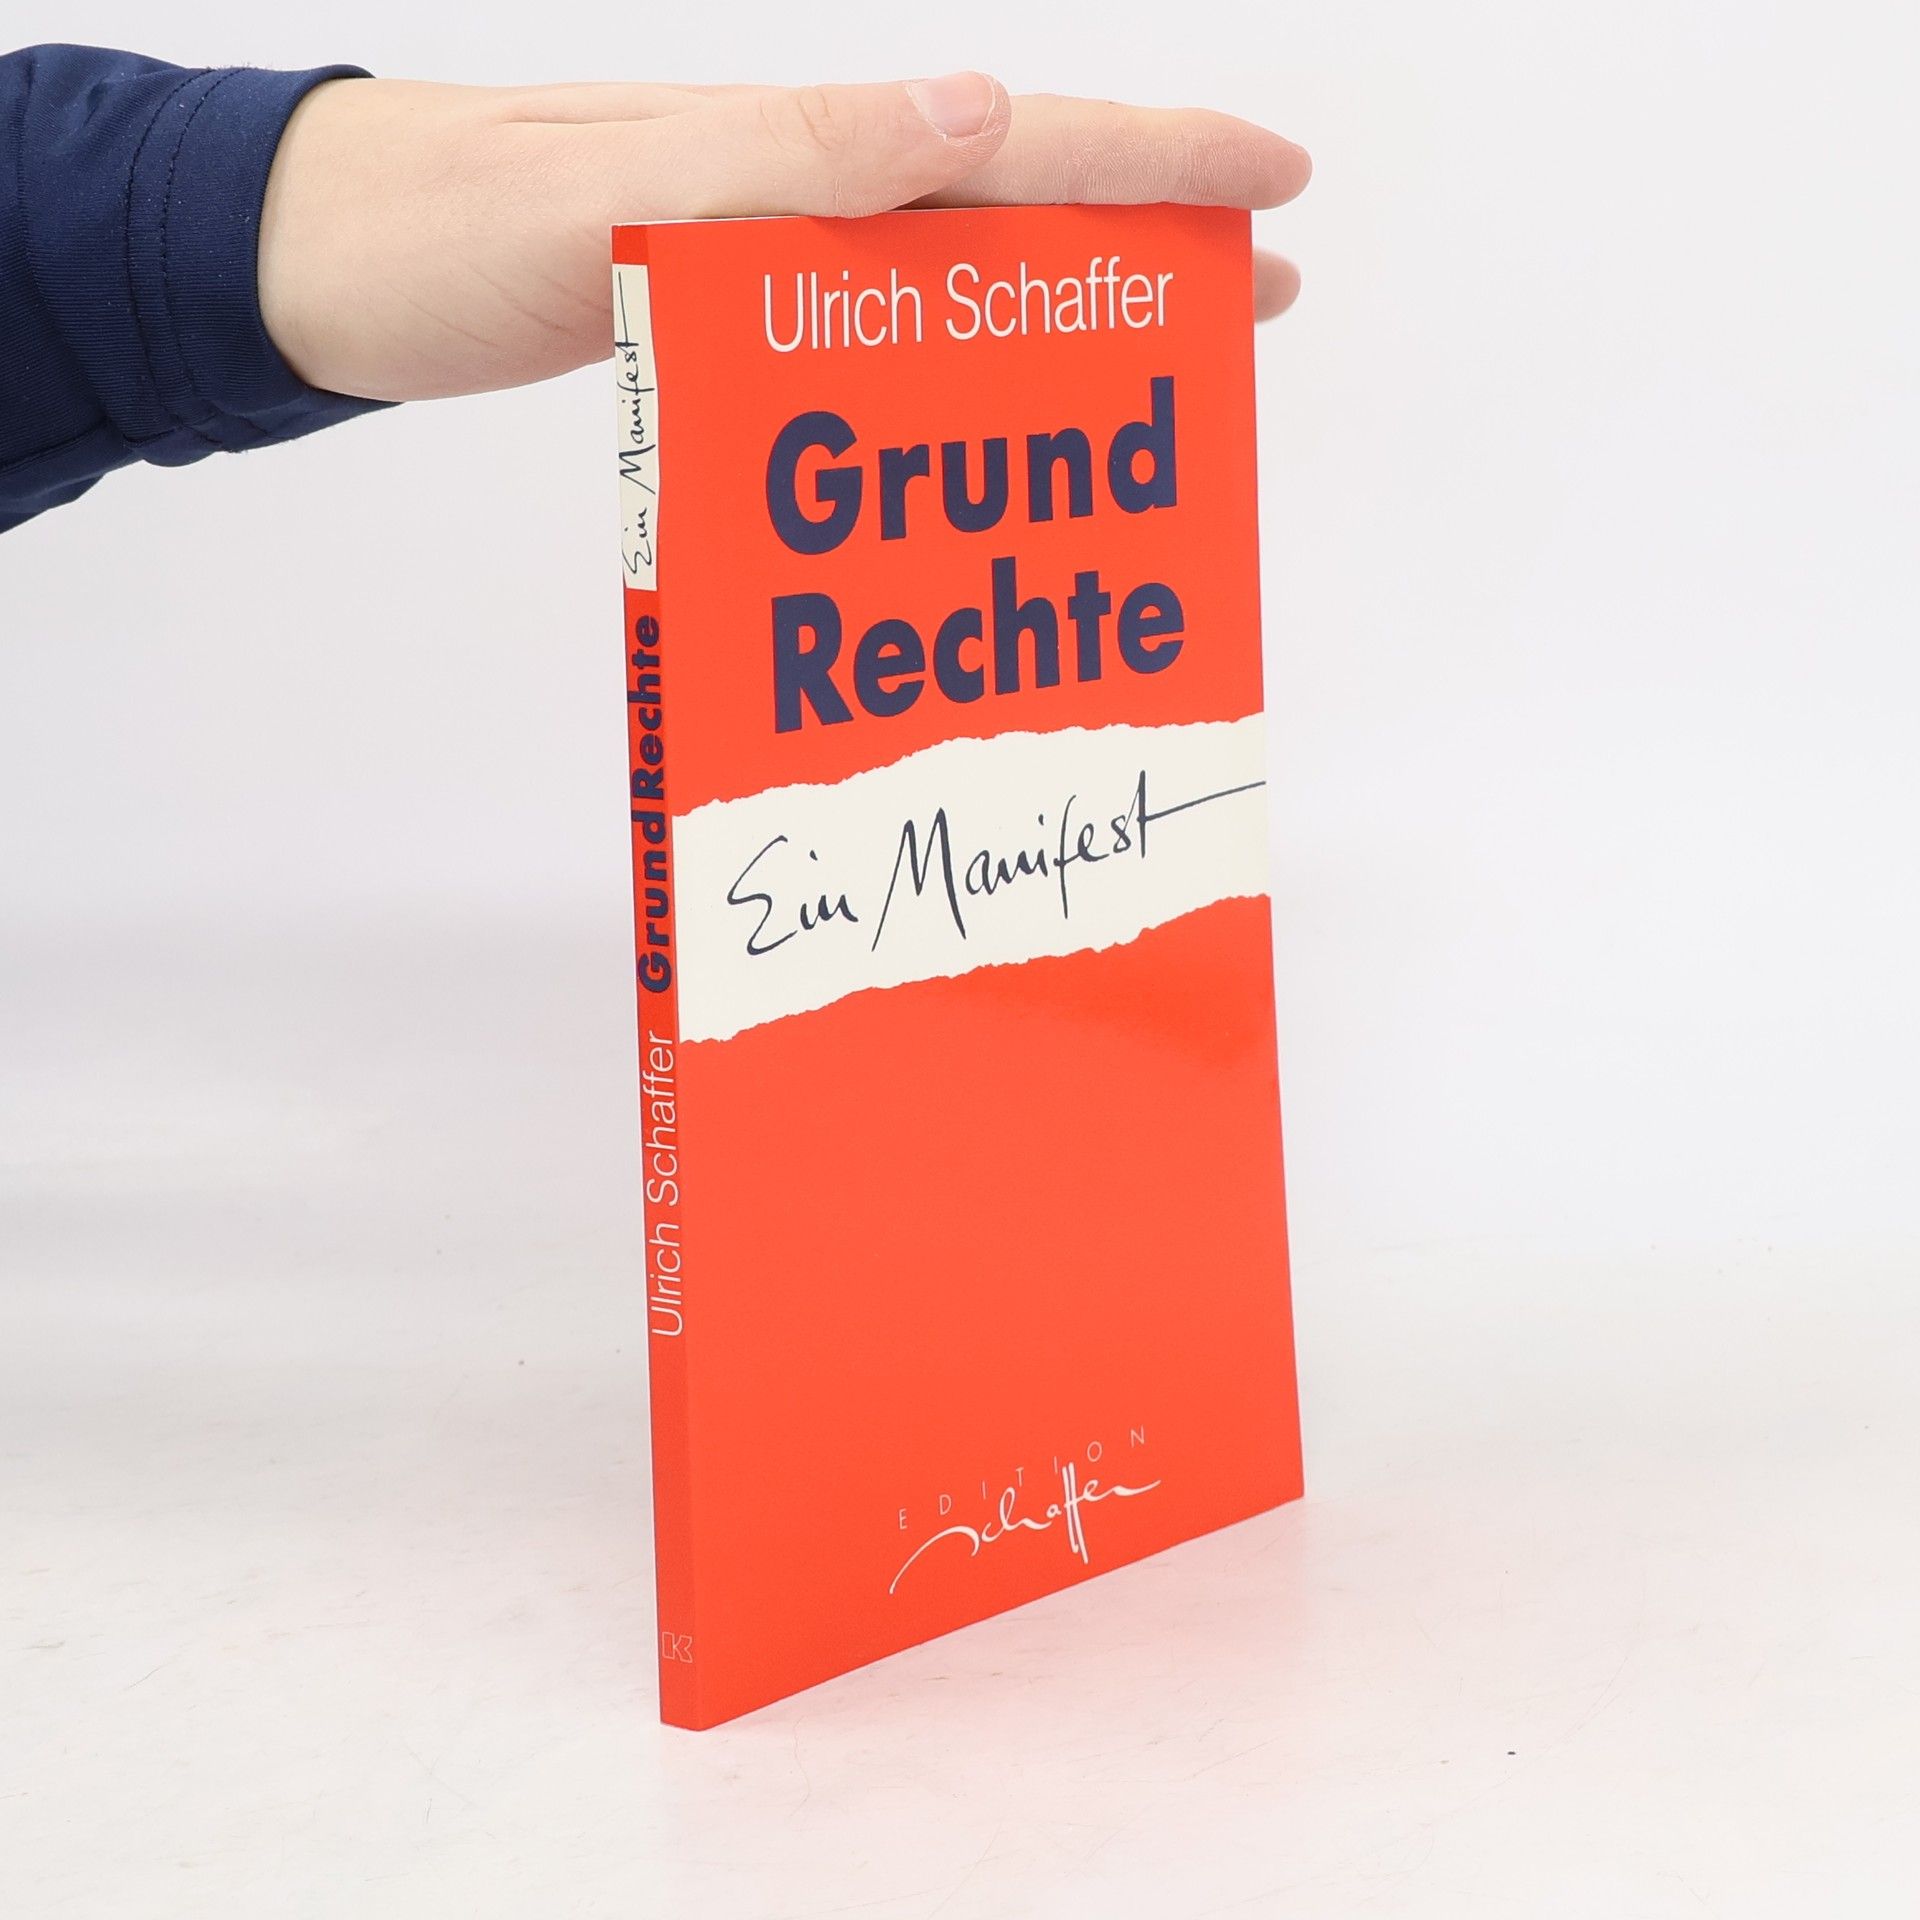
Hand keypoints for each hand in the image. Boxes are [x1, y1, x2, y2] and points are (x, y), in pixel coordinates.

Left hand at [258, 74, 1309, 402]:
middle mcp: (799, 196)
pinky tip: (961, 438)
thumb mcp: (614, 192)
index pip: (1014, 144)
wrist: (324, 260)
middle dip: (1143, 249)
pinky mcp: (715, 318)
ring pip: (949, 285)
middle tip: (1258, 304)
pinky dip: (938, 385)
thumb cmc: (446, 229)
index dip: (1153, 163)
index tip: (1274, 184)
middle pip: (1011, 211)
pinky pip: (866, 343)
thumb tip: (975, 113)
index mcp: (798, 155)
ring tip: (1140, 388)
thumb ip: (790, 158)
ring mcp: (761, 258)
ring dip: (1054, 327)